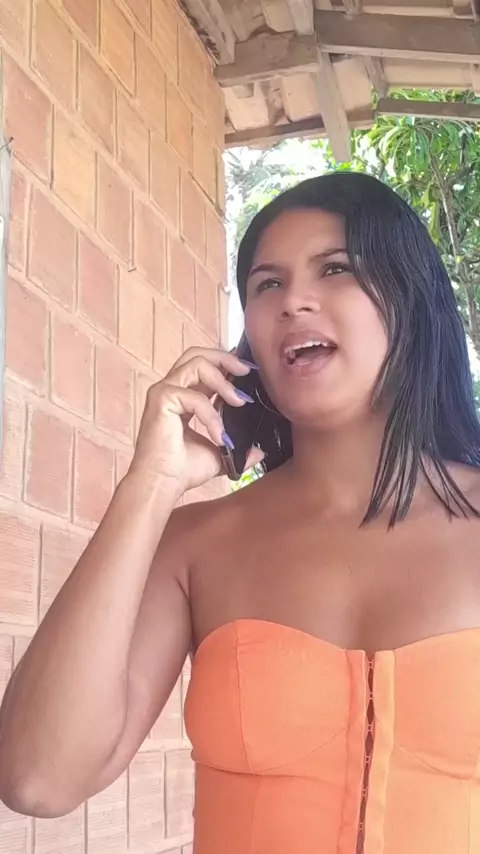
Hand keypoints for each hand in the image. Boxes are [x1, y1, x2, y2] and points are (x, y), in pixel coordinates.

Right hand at [128, 348, 263, 494]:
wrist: (163, 484)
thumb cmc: (182, 470)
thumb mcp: (219, 453)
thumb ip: (237, 447)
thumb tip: (259, 452)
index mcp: (183, 396)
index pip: (203, 367)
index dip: (226, 364)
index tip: (248, 372)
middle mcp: (171, 389)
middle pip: (197, 354)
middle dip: (225, 358)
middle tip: (247, 371)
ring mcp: (164, 392)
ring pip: (196, 364)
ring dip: (222, 381)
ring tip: (239, 401)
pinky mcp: (161, 400)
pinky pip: (195, 396)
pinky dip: (211, 415)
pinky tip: (219, 435)